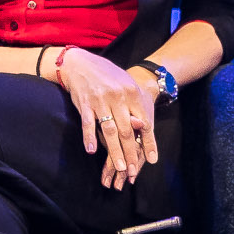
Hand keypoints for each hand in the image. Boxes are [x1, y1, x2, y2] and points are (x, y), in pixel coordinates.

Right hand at [50, 47, 155, 189]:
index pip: (144, 123)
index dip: (148, 143)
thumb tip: (143, 126)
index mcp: (132, 93)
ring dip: (115, 151)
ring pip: (109, 130)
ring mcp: (100, 101)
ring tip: (119, 167)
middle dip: (131, 153)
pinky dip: (89, 137)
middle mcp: (118, 97)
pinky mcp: (84, 103)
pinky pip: (87, 123)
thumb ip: (134, 107)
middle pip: (127, 131)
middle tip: (133, 170)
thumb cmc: (107, 77)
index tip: (151, 160)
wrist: (81, 63)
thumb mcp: (126, 87)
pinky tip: (91, 150)